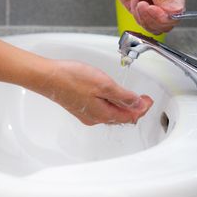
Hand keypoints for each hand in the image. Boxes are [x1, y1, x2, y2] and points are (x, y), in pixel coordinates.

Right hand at [37, 60, 152, 125]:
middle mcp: (95, 118)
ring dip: (123, 106)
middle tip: (143, 99)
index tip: (148, 99)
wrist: (48, 78)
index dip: (142, 108)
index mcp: (103, 114)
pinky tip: (111, 96)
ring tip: (131, 97)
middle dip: (135, 109)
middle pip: (121, 118)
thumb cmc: (72, 79)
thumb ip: (123, 96)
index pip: (130, 116)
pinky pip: (101, 110)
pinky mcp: (79, 107)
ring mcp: (86, 113)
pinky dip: (111, 104)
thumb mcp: (104, 85)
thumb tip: (137, 104)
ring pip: (111, 114)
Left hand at [107, 0, 186, 34]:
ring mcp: (153, 6)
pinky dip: (136, 15)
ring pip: (155, 25)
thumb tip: (175, 11)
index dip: (166, 15)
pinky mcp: (141, 10)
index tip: (153, 8)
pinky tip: (133, 1)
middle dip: (153, 17)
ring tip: (138, 2)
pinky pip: (142, 22)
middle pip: (167, 22)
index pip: (178, 12)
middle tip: (143, 5)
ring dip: (143, 17)